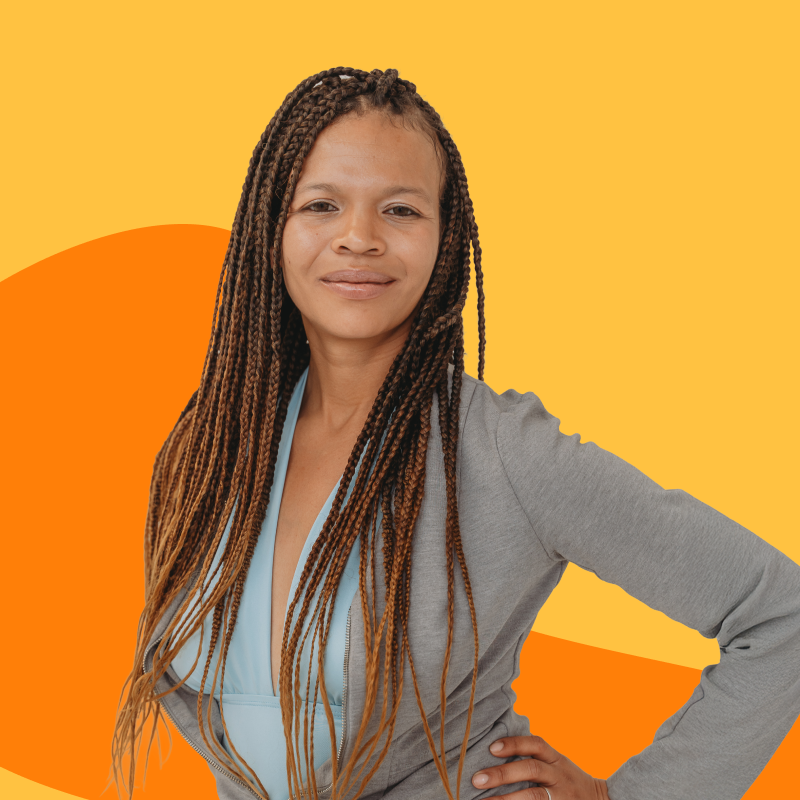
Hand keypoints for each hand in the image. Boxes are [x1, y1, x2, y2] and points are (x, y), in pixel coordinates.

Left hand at [471, 735, 608, 798]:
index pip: (536, 744)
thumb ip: (535, 757)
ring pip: (534, 796)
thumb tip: (494, 749)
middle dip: (503, 774)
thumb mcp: (557, 764)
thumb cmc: (567, 780)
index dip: (514, 744)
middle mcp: (559, 775)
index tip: (492, 748)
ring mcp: (561, 796)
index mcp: (556, 758)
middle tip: (477, 779)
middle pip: (531, 770)